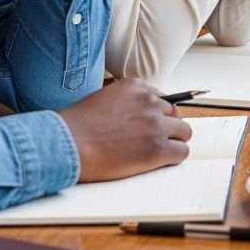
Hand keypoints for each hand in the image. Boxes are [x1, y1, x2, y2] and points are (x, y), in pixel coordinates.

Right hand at [57, 78, 191, 182]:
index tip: (152, 125)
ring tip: (157, 152)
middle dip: (167, 127)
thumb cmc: (75, 126)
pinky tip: (160, 162)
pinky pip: (182, 152)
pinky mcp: (157, 148)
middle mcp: (150, 102)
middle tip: (154, 141)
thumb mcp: (103, 99)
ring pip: (184, 132)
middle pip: (176, 114)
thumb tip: (138, 115)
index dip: (158, 115)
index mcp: (136, 87)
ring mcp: (156, 125)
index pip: (163, 99)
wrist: (65, 145)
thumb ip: (126, 102)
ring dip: (173, 142)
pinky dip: (174, 158)